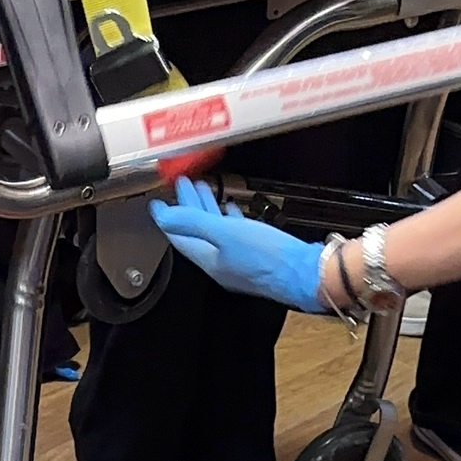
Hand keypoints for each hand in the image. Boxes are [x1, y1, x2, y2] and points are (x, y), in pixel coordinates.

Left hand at [148, 177, 326, 310]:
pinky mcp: (255, 257)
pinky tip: (231, 210)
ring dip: (207, 210)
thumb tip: (164, 217)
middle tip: (183, 186)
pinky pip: (234, 235)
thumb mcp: (225, 233)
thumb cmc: (267, 257)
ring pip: (215, 232)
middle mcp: (220, 263)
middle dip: (188, 207)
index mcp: (209, 260)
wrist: (303, 274)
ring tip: (202, 189)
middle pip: (197, 232)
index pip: (180, 237)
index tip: (157, 203)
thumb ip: (194, 223)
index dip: (167, 219)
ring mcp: (238, 261)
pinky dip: (229, 220)